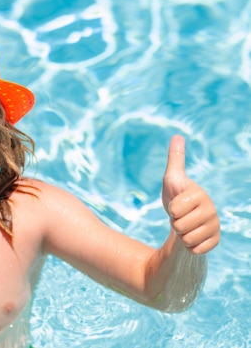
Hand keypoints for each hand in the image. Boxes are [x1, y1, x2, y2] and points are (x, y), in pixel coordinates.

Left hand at [161, 135, 219, 254]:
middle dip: (175, 223)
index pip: (175, 210)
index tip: (177, 204)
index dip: (171, 210)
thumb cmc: (177, 196)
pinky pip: (194, 250)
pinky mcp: (215, 241)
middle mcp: (212, 210)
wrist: (183, 218)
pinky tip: (192, 237)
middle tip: (180, 217)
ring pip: (186, 239)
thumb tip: (178, 136)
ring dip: (181, 235)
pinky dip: (189, 246)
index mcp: (200, 195)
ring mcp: (215, 226)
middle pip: (179, 226)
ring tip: (185, 226)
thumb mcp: (172, 178)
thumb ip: (175, 159)